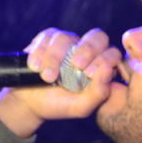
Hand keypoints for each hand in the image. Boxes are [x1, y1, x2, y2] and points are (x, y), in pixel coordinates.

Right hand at [0, 28, 121, 137]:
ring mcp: (68, 43)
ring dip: (55, 58)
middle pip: (98, 36)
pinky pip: (47, 37)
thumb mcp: (80, 107)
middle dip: (87, 49)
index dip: (104, 59)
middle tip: (75, 65)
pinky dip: (40, 53)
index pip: (112, 53)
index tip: (88, 74)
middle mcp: (86, 52)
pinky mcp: (48, 40)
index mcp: (100, 67)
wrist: (29, 104)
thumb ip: (99, 93)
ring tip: (47, 77)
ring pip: (66, 37)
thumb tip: (108, 70)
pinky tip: (36, 68)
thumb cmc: (58, 105)